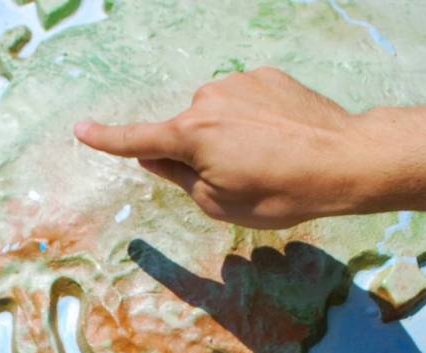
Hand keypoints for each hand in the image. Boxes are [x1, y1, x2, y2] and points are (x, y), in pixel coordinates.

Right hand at [74, 68, 375, 228]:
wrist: (345, 159)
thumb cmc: (282, 192)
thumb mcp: (220, 203)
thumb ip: (180, 178)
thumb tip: (156, 155)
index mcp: (191, 136)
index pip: (137, 140)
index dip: (107, 139)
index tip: (81, 130)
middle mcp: (208, 100)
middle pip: (186, 131)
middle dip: (200, 153)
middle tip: (241, 179)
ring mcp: (239, 84)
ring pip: (217, 115)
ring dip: (230, 134)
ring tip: (269, 159)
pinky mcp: (266, 77)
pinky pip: (245, 101)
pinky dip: (255, 119)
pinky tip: (283, 138)